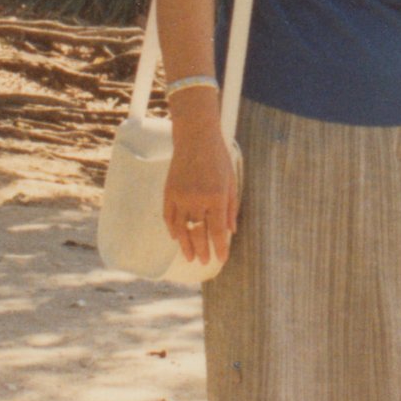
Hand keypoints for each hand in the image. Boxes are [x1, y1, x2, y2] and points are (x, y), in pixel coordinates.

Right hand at [163, 96, 237, 266]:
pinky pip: (168, 217)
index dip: (219, 247)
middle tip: (205, 262)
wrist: (195, 138)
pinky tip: (176, 238)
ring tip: (190, 257)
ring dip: (185, 245)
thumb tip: (232, 231)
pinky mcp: (168, 193)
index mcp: (216, 197)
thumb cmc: (218, 158)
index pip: (218, 230)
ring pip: (181, 229)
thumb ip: (231, 208)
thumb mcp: (231, 181)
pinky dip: (172, 229)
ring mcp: (180, 197)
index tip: (221, 258)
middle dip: (202, 250)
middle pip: (198, 233)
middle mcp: (197, 200)